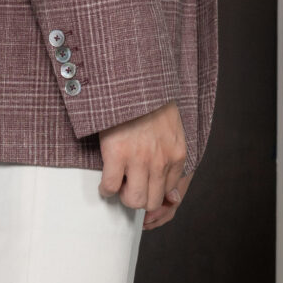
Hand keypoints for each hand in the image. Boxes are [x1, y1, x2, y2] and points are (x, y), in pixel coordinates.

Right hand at [98, 101, 188, 227]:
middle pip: (152, 202)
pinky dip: (106, 189)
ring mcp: (139, 159)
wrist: (134, 81)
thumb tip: (173, 197)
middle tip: (129, 186)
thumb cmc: (151, 104)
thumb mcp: (173, 132)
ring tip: (118, 184)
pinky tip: (105, 181)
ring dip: (123, 196)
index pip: (170, 193)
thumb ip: (173, 161)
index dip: (153, 193)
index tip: (143, 186)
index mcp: (177, 155)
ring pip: (133, 200)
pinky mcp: (117, 154)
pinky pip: (110, 186)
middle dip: (139, 198)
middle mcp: (161, 161)